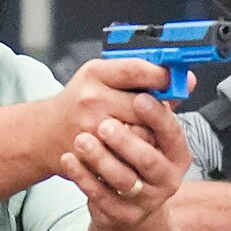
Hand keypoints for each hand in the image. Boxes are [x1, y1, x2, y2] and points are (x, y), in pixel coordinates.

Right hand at [37, 55, 176, 171]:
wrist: (43, 135)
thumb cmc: (80, 103)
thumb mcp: (103, 79)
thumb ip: (142, 79)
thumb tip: (186, 82)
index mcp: (96, 74)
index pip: (137, 70)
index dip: (162, 76)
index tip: (176, 81)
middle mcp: (91, 99)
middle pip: (144, 105)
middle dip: (157, 112)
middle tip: (156, 116)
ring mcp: (89, 129)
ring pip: (140, 136)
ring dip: (149, 137)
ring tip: (141, 135)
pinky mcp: (90, 156)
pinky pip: (127, 160)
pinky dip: (135, 158)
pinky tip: (131, 153)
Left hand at [58, 99, 191, 230]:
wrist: (123, 204)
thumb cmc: (133, 158)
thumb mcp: (149, 135)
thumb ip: (153, 105)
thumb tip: (176, 73)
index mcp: (177, 154)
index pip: (172, 132)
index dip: (157, 116)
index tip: (139, 99)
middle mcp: (167, 179)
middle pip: (148, 159)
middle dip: (126, 141)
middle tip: (104, 124)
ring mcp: (146, 201)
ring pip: (123, 179)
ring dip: (101, 159)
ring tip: (81, 141)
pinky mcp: (122, 215)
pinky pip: (100, 196)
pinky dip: (82, 177)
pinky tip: (68, 160)